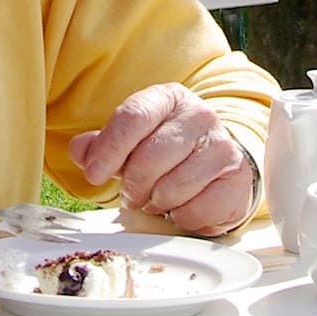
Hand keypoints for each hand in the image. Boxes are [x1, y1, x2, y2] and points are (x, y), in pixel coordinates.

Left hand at [68, 84, 256, 234]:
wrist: (217, 167)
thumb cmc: (167, 153)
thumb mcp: (131, 142)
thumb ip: (101, 146)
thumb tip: (80, 150)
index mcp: (169, 98)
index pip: (133, 117)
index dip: (108, 149)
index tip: (94, 174)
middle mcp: (200, 116)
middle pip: (149, 157)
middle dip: (133, 186)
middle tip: (134, 194)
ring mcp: (223, 147)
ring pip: (172, 188)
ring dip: (157, 202)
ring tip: (159, 198)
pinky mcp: (237, 180)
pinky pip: (195, 211)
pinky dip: (181, 217)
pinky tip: (183, 206)